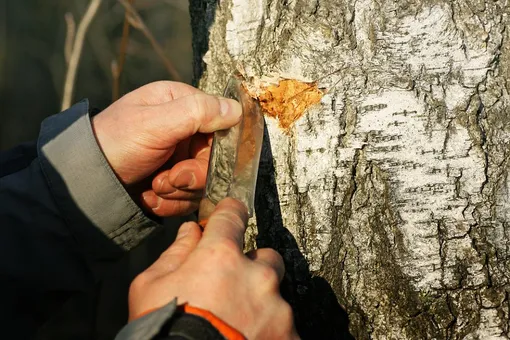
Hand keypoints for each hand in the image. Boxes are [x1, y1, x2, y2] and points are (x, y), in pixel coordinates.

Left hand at [91, 81, 241, 215]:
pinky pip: (189, 199)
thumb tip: (237, 108)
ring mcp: (180, 159)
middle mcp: (185, 130)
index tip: (195, 162)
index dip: (215, 149)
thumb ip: (197, 112)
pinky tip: (150, 198)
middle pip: (215, 160)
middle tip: (168, 179)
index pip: (221, 125)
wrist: (86, 181)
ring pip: (204, 183)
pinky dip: (171, 203)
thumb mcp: (155, 122)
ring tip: (154, 188)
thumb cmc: (116, 142)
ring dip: (179, 192)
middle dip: (192, 176)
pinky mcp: (174, 183)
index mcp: (181, 105)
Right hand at [128, 198, 298, 339]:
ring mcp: (277, 308)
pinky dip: (269, 331)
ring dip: (260, 304)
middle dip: (253, 268)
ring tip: (237, 326)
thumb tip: (190, 232)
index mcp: (221, 257)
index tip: (230, 214)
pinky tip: (247, 339)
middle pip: (266, 257)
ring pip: (275, 295)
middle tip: (232, 289)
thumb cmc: (161, 330)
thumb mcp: (150, 288)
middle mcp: (256, 276)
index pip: (232, 216)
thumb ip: (175, 254)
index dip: (229, 213)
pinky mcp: (289, 336)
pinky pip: (284, 326)